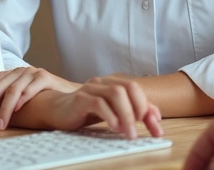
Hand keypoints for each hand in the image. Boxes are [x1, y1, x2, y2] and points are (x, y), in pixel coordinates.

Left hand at [0, 67, 78, 130]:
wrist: (68, 95)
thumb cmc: (41, 99)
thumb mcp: (19, 99)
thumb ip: (2, 103)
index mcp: (9, 75)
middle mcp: (18, 71)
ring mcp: (31, 73)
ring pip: (12, 89)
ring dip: (3, 109)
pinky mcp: (45, 77)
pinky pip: (31, 87)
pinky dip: (23, 98)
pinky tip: (17, 110)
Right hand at [42, 75, 163, 139]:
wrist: (57, 111)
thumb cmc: (86, 111)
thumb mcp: (113, 112)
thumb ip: (133, 112)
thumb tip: (156, 117)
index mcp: (113, 82)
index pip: (137, 89)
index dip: (149, 107)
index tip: (156, 128)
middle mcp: (103, 82)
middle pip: (129, 87)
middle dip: (139, 108)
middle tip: (141, 127)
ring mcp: (91, 88)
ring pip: (116, 93)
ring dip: (126, 114)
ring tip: (128, 132)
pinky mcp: (79, 99)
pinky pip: (98, 103)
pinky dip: (110, 116)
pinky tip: (115, 128)